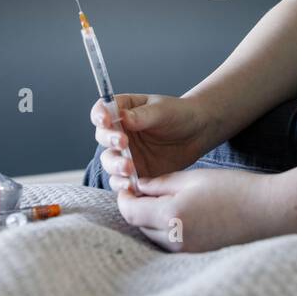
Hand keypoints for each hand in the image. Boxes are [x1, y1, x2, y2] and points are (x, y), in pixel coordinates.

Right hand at [91, 92, 214, 183]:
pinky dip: (123, 184)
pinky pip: (122, 180)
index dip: (99, 115)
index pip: (101, 111)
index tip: (106, 121)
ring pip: (109, 161)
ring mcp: (125, 154)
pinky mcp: (134, 172)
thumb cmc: (179, 114)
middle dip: (110, 141)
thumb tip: (122, 117)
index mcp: (122, 111)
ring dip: (115, 165)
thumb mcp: (162, 110)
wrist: (197, 134)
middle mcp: (119, 133)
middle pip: (103, 138)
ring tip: (129, 167)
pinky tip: (132, 185)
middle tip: (123, 143)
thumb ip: (142, 115)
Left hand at [114, 165, 275, 253]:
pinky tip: (180, 215)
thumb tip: (138, 186)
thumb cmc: (233, 188)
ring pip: (153, 237)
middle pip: (139, 226)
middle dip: (137, 209)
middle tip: (144, 190)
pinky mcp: (197, 255)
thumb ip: (161, 183)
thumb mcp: (192, 178)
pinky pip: (170, 244)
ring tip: (164, 201)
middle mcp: (174, 239)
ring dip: (151, 221)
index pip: (130, 212)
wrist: (268, 211)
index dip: (125, 198)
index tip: (128, 186)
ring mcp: (186, 251)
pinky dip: (166, 230)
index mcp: (170, 216)